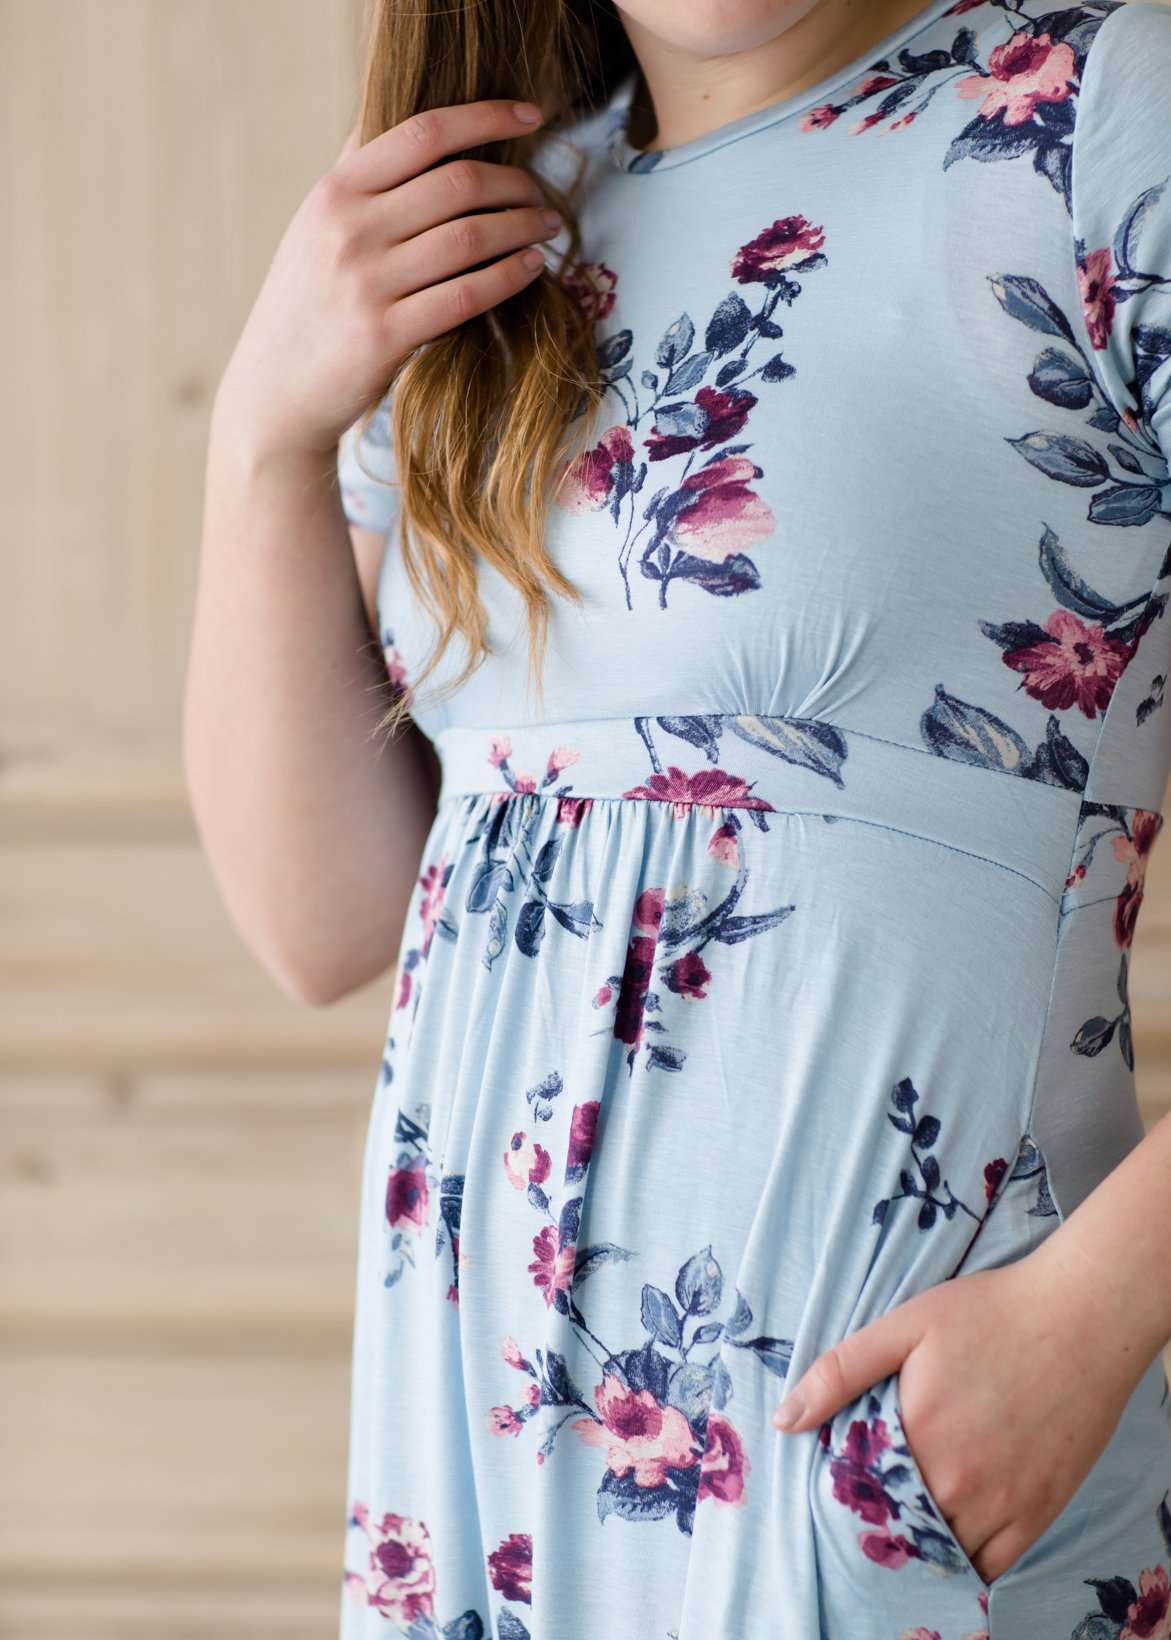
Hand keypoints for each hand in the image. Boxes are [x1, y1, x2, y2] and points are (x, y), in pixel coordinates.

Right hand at [217, 98, 561, 460]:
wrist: (275, 390)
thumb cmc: (307, 303)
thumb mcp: (316, 227)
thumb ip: (358, 176)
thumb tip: (395, 111)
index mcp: (335, 191)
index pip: (423, 132)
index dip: (487, 117)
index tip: (531, 117)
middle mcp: (349, 229)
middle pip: (458, 183)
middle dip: (516, 183)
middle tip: (543, 194)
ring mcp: (367, 283)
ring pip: (470, 237)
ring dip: (522, 227)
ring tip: (547, 227)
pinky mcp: (386, 336)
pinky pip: (466, 295)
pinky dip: (509, 276)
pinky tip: (532, 267)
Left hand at [770, 1243, 1146, 1584]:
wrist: (1081, 1319)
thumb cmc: (990, 1313)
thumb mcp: (905, 1326)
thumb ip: (840, 1373)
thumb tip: (784, 1420)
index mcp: (917, 1435)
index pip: (858, 1490)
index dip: (847, 1486)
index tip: (846, 1471)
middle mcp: (958, 1482)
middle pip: (899, 1525)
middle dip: (881, 1514)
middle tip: (878, 1487)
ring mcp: (1003, 1504)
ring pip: (943, 1550)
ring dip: (922, 1538)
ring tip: (912, 1506)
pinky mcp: (1040, 1512)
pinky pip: (993, 1563)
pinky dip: (967, 1558)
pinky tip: (953, 1533)